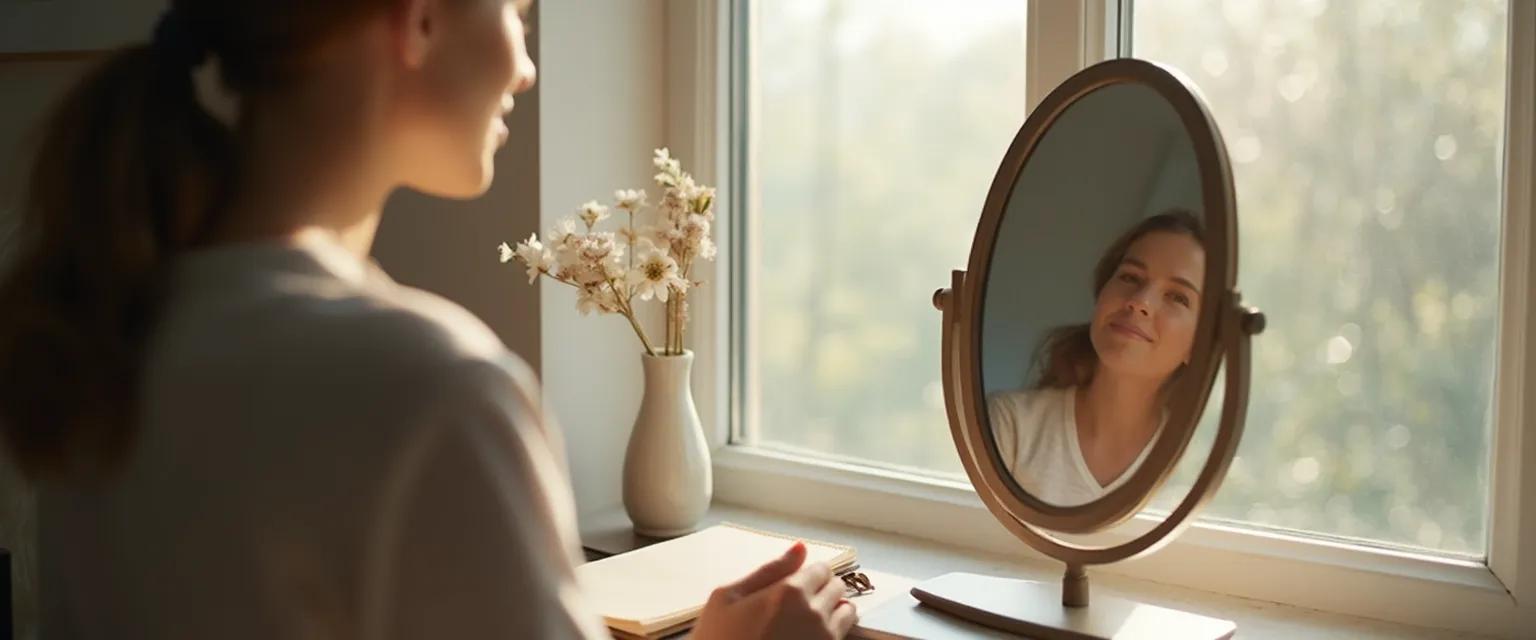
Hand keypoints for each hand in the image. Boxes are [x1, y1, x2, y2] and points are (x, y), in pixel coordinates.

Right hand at [690, 541, 858, 639]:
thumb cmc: (715, 639)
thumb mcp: (727, 598)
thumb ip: (768, 570)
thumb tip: (800, 548)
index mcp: (789, 592)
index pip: (821, 569)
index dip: (809, 573)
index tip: (795, 583)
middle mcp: (814, 614)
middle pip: (837, 587)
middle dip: (823, 588)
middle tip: (799, 601)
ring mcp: (823, 639)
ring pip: (847, 612)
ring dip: (833, 609)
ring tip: (807, 619)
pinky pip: (843, 636)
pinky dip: (833, 631)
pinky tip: (808, 634)